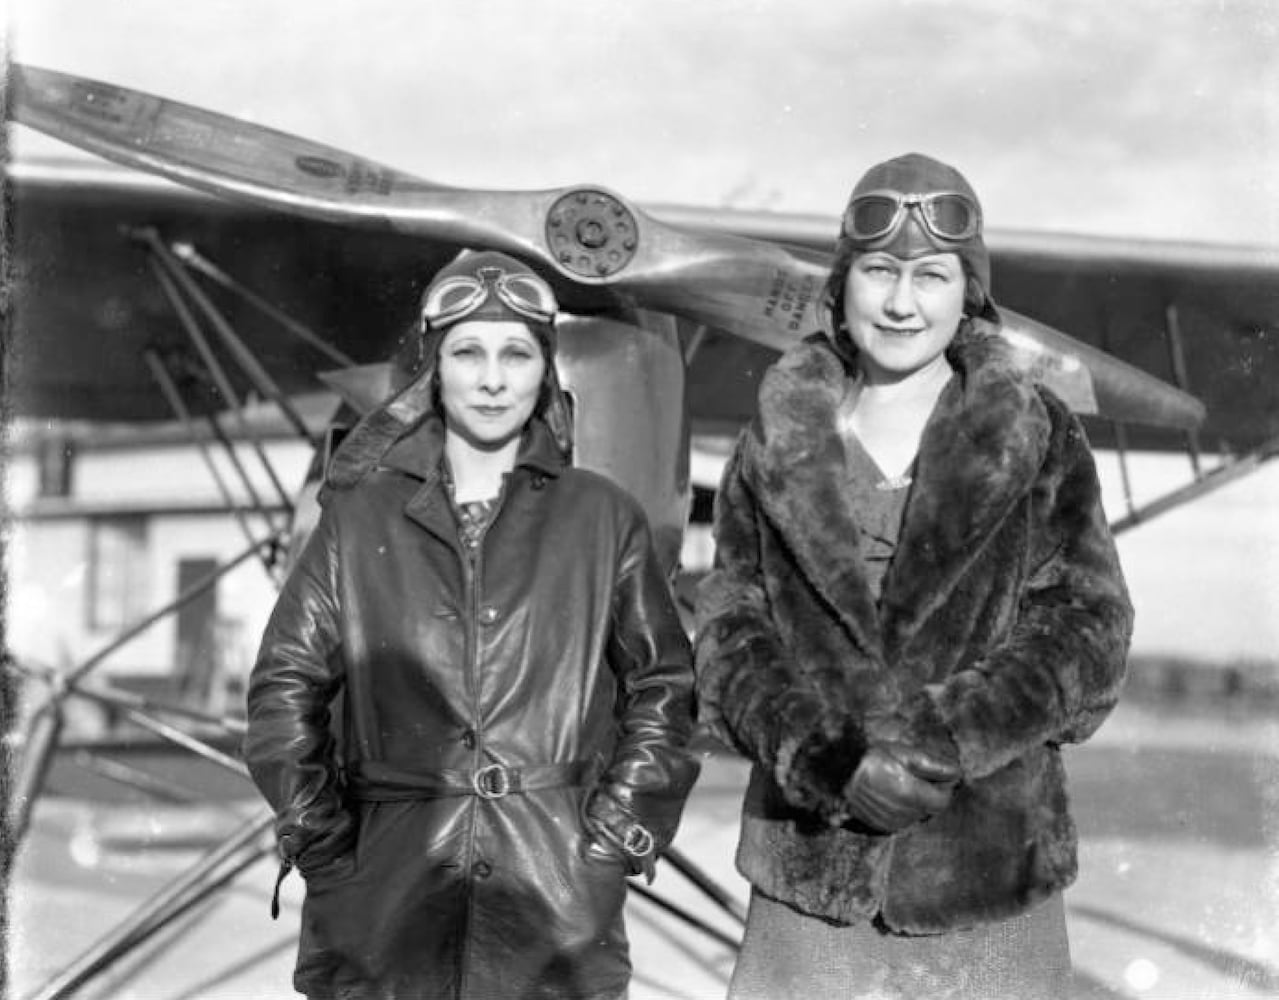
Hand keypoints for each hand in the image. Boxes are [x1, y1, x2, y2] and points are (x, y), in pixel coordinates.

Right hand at [844, 742, 959, 832]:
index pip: (943, 801)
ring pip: (915, 815)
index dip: (945, 788)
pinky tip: (888, 793)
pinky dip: (900, 809)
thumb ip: (932, 764)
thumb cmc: (867, 758)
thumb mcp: (902, 753)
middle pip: (930, 809)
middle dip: (929, 793)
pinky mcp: (878, 827)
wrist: (833, 773)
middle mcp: (903, 814)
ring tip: (898, 781)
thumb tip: (957, 773)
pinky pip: (899, 820)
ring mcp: (890, 823)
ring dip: (914, 801)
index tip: (938, 775)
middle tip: (915, 774)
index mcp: (911, 795)